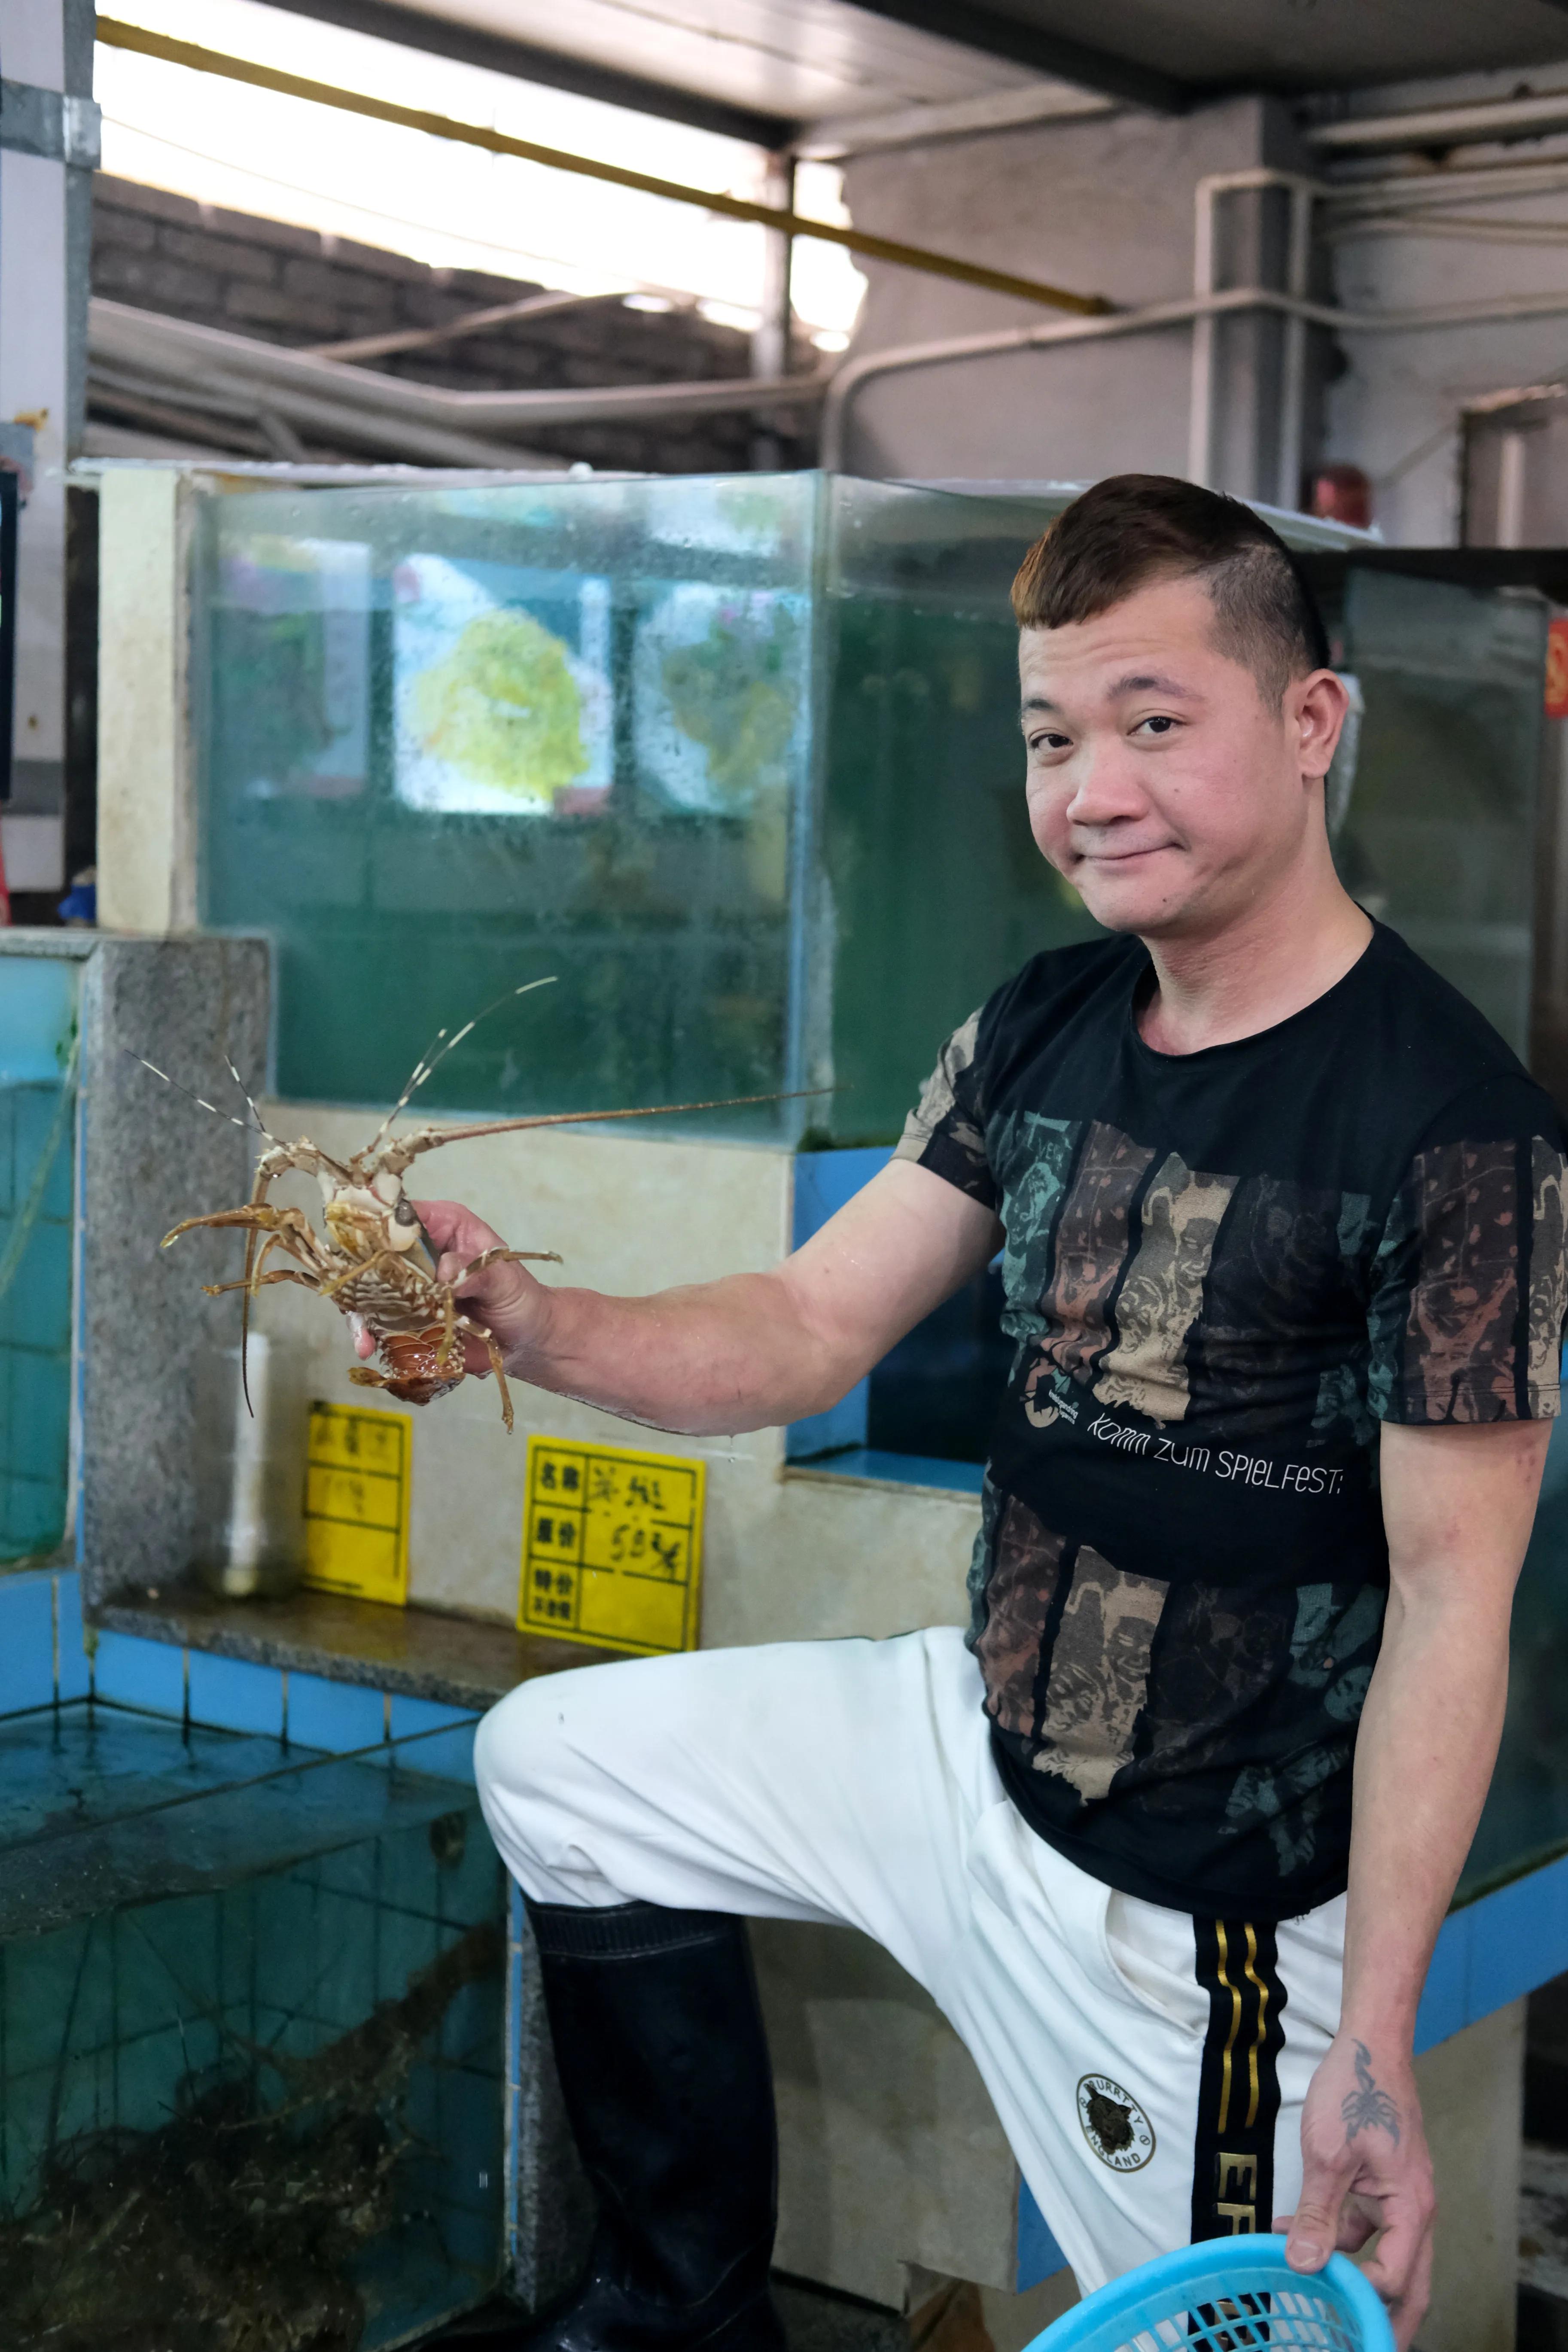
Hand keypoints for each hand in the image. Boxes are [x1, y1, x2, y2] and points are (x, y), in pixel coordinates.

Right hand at [351, 1197, 554, 1374]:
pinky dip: (370, 1334)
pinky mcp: (405, 1316)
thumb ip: (478, 1273)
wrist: (525, 1340)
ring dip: (360, 1311)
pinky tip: (368, 1348)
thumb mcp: (506, 1280)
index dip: (378, 1227)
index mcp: (443, 1226)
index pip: (401, 1214)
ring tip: (363, 1338)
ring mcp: (408, 1285)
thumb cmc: (519, 1298)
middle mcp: (419, 1252)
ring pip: (369, 1289)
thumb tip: (444, 1271)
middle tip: (355, 1299)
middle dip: (360, 1274)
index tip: (363, 1249)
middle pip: (374, 1252)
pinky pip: (378, 1321)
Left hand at [1280, 2031, 1432, 2349]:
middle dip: (1384, 2315)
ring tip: (1299, 2277)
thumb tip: (1305, 2266)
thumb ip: (1319, 2214)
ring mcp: (1399, 2197)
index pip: (1395, 2276)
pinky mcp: (1382, 2184)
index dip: (1363, 2293)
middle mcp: (1414, 2210)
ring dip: (1344, 2267)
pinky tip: (1290, 2231)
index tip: (1328, 2299)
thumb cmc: (1355, 2092)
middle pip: (1407, 2280)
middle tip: (1355, 2341)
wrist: (1369, 2045)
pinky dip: (1333, 2232)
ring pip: (1379, 2252)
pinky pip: (1362, 2223)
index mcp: (1411, 2208)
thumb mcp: (1327, 2155)